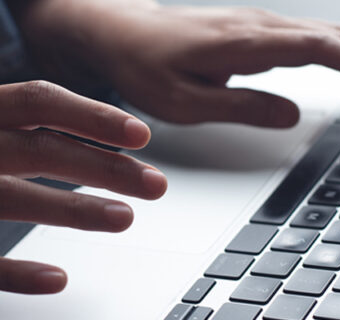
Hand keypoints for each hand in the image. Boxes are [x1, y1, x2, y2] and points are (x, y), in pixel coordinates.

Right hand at [0, 81, 166, 293]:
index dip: (92, 116)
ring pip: (12, 199)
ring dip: (75, 210)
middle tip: (155, 184)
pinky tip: (57, 279)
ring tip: (125, 219)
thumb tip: (100, 144)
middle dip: (105, 167)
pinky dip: (14, 272)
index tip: (141, 135)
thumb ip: (24, 132)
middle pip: (41, 150)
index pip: (39, 101)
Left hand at [9, 1, 339, 126]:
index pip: (328, 51)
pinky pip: (318, 35)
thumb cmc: (143, 67)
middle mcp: (264, 27)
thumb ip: (241, 106)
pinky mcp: (262, 33)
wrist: (118, 35)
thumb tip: (293, 114)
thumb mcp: (185, 101)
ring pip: (336, 35)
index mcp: (249, 43)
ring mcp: (265, 27)